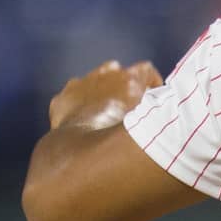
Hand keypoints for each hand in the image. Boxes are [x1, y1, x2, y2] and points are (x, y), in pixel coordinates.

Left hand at [48, 60, 162, 130]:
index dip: (150, 85)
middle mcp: (106, 73)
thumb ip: (155, 104)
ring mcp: (82, 83)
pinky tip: (84, 121)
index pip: (147, 71)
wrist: (85, 149)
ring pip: (94, 82)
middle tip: (126, 108)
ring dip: (100, 93)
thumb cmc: (124, 136)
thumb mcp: (151, 119)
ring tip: (104, 116)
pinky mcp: (63, 97)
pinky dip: (79, 105)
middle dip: (123, 86)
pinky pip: (73, 96)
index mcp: (131, 76)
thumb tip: (157, 102)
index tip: (152, 99)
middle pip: (119, 72)